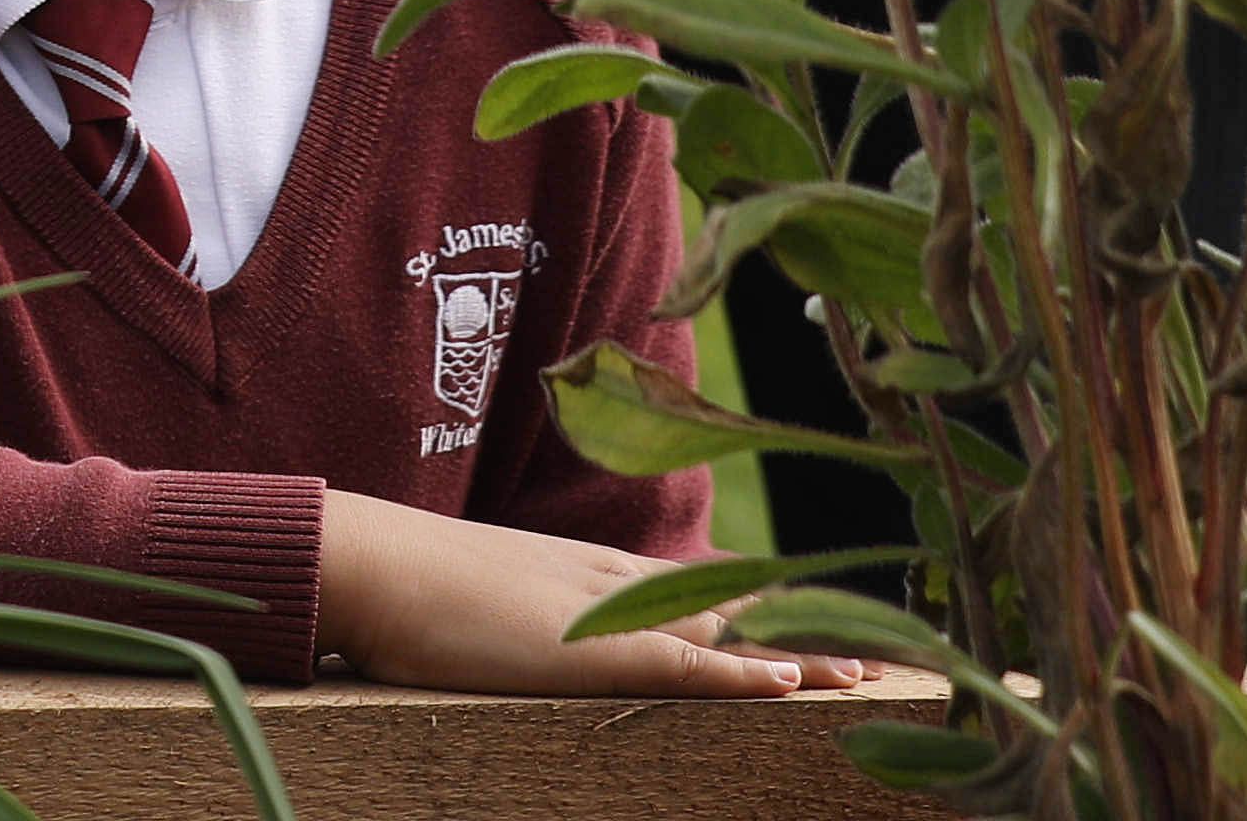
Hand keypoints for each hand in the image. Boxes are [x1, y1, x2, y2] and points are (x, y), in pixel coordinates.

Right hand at [312, 489, 876, 697]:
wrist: (366, 563)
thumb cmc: (402, 588)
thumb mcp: (478, 606)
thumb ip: (515, 619)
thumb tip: (518, 640)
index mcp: (587, 574)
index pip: (696, 590)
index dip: (761, 610)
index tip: (818, 624)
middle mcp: (612, 582)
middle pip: (731, 604)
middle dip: (805, 628)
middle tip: (880, 652)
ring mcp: (606, 611)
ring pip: (728, 629)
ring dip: (802, 652)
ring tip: (870, 672)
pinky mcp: (590, 647)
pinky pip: (686, 663)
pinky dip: (744, 671)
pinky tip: (794, 683)